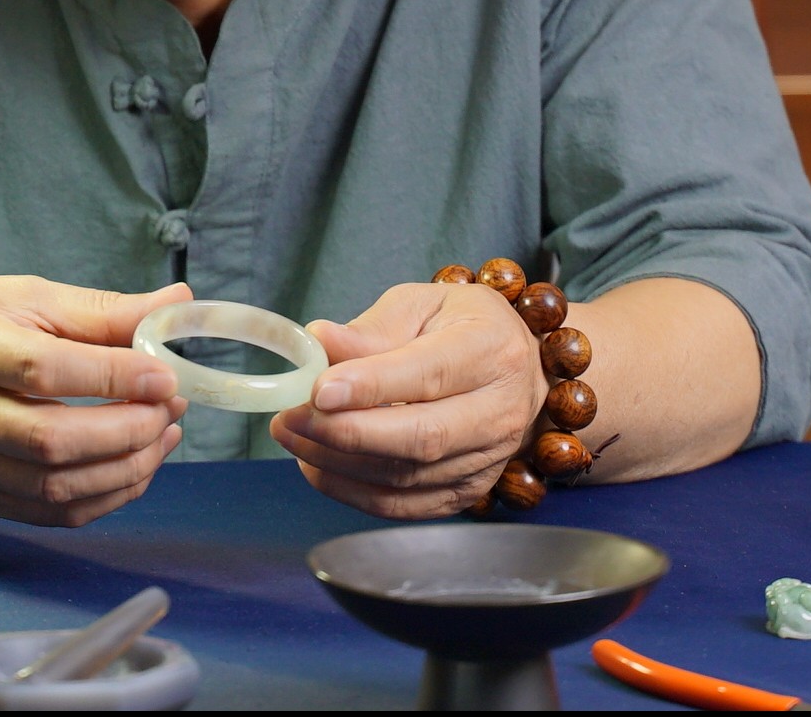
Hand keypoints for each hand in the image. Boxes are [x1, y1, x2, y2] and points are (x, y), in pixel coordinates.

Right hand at [0, 276, 191, 526]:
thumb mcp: (20, 297)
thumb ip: (99, 310)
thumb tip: (175, 303)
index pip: (45, 369)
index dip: (113, 374)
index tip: (165, 373)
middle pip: (52, 438)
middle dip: (128, 429)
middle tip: (171, 406)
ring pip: (53, 485)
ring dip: (126, 467)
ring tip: (164, 434)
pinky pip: (47, 512)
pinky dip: (102, 498)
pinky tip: (135, 467)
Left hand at [270, 282, 544, 518]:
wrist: (519, 369)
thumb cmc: (464, 326)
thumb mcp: (423, 304)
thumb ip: (371, 328)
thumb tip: (318, 341)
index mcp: (491, 349)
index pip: (429, 373)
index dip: (371, 385)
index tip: (318, 389)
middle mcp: (499, 410)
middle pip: (421, 436)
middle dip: (346, 432)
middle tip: (290, 417)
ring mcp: (488, 459)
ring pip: (408, 477)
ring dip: (339, 463)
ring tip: (292, 435)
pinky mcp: (468, 492)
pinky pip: (405, 505)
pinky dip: (353, 492)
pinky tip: (317, 465)